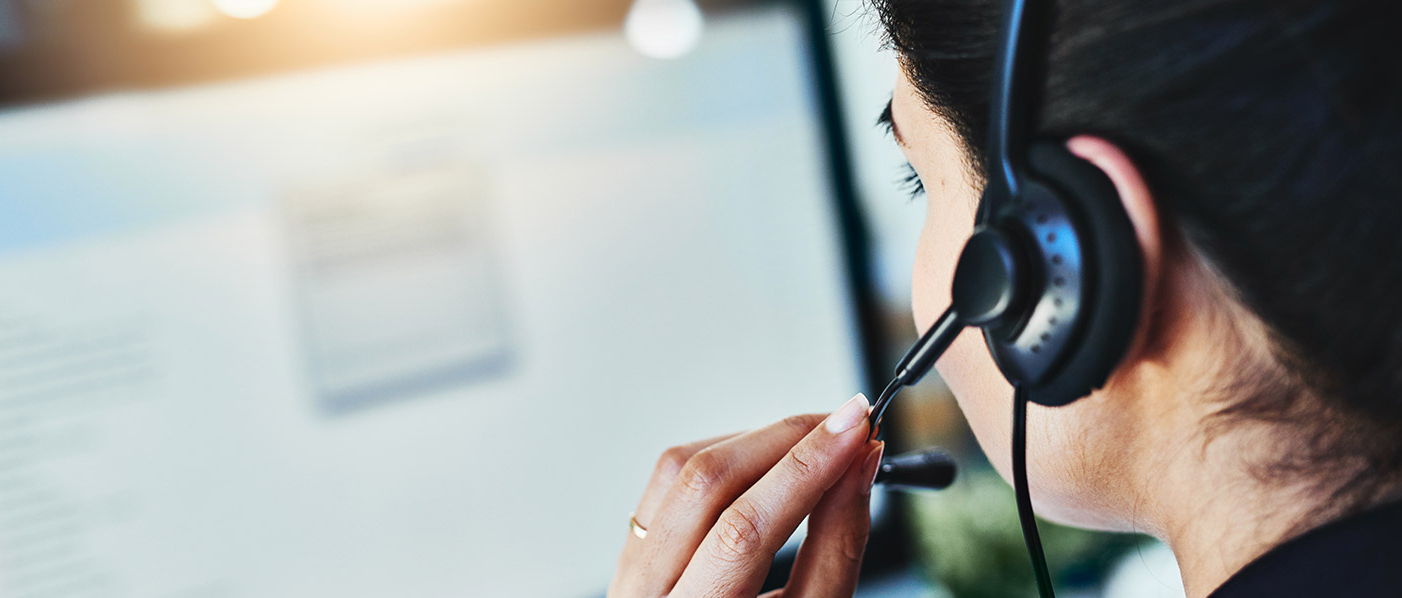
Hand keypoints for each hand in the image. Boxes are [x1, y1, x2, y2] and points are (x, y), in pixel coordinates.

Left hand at [608, 395, 883, 597]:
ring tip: (818, 438)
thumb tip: (860, 465)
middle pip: (709, 483)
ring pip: (683, 468)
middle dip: (788, 439)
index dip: (808, 467)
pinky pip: (671, 477)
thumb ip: (837, 546)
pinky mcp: (633, 546)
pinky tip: (769, 457)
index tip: (858, 428)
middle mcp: (647, 595)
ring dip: (757, 439)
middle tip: (849, 421)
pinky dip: (726, 453)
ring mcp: (630, 569)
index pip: (745, 529)